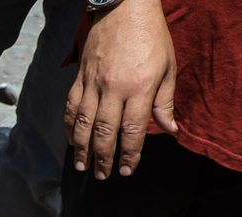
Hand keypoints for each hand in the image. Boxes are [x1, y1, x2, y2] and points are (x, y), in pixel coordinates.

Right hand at [66, 0, 175, 178]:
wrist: (125, 7)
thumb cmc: (152, 37)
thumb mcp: (168, 67)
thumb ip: (165, 101)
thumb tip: (171, 130)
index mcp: (140, 87)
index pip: (132, 130)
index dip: (129, 154)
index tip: (127, 170)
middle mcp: (114, 88)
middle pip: (105, 132)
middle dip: (104, 158)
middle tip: (103, 175)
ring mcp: (94, 83)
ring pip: (83, 123)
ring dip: (82, 148)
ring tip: (82, 165)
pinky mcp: (80, 77)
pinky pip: (71, 107)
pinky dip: (70, 127)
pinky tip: (71, 140)